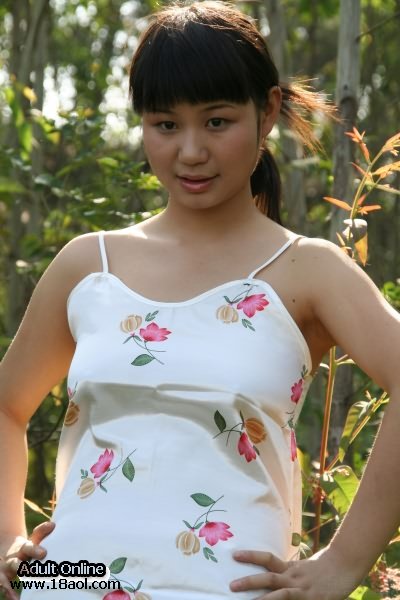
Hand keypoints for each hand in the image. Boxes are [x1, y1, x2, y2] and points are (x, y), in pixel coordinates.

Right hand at [0, 521, 55, 599]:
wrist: (5, 550)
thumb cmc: (25, 547)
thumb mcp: (32, 539)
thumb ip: (42, 532)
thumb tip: (53, 525)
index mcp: (22, 548)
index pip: (28, 548)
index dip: (35, 550)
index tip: (44, 553)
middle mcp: (12, 560)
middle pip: (16, 564)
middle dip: (22, 569)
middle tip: (32, 574)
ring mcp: (5, 571)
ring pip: (4, 579)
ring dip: (9, 588)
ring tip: (16, 598)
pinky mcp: (2, 580)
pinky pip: (4, 588)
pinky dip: (8, 595)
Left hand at [230, 546, 362, 598]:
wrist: (344, 566)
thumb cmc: (322, 569)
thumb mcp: (302, 568)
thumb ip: (287, 572)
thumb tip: (270, 572)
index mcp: (289, 568)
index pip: (267, 559)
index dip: (251, 556)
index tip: (234, 555)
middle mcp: (293, 578)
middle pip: (268, 577)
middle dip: (249, 581)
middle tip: (231, 585)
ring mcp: (302, 590)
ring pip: (279, 594)